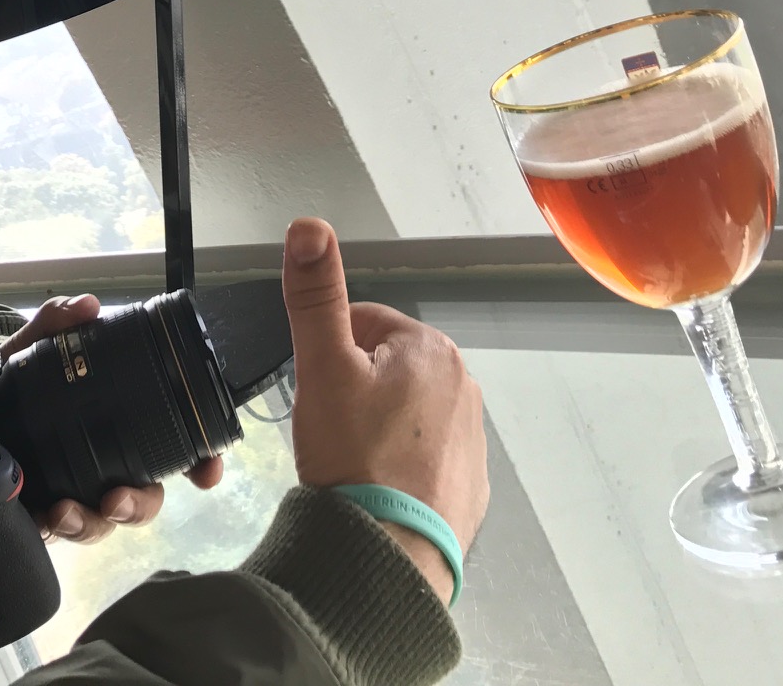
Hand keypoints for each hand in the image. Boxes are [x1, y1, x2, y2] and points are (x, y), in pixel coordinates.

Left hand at [1, 294, 224, 543]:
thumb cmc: (11, 380)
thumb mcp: (32, 346)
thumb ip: (57, 322)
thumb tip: (87, 306)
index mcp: (117, 427)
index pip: (174, 449)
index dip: (200, 463)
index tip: (207, 472)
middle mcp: (103, 465)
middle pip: (142, 498)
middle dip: (138, 506)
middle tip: (116, 499)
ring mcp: (72, 494)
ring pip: (100, 524)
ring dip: (90, 524)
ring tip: (64, 514)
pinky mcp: (38, 515)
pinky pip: (54, 534)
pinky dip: (51, 531)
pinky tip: (40, 521)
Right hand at [282, 217, 488, 604]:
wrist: (387, 555)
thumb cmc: (354, 458)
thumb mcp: (322, 367)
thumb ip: (315, 295)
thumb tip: (310, 226)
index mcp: (430, 348)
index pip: (362, 324)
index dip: (328, 354)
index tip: (317, 393)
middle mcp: (464, 385)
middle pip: (385, 368)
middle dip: (353, 390)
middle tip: (330, 429)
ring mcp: (472, 438)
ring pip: (405, 412)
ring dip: (376, 427)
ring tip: (350, 462)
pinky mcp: (470, 485)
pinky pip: (424, 457)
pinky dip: (399, 465)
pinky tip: (375, 488)